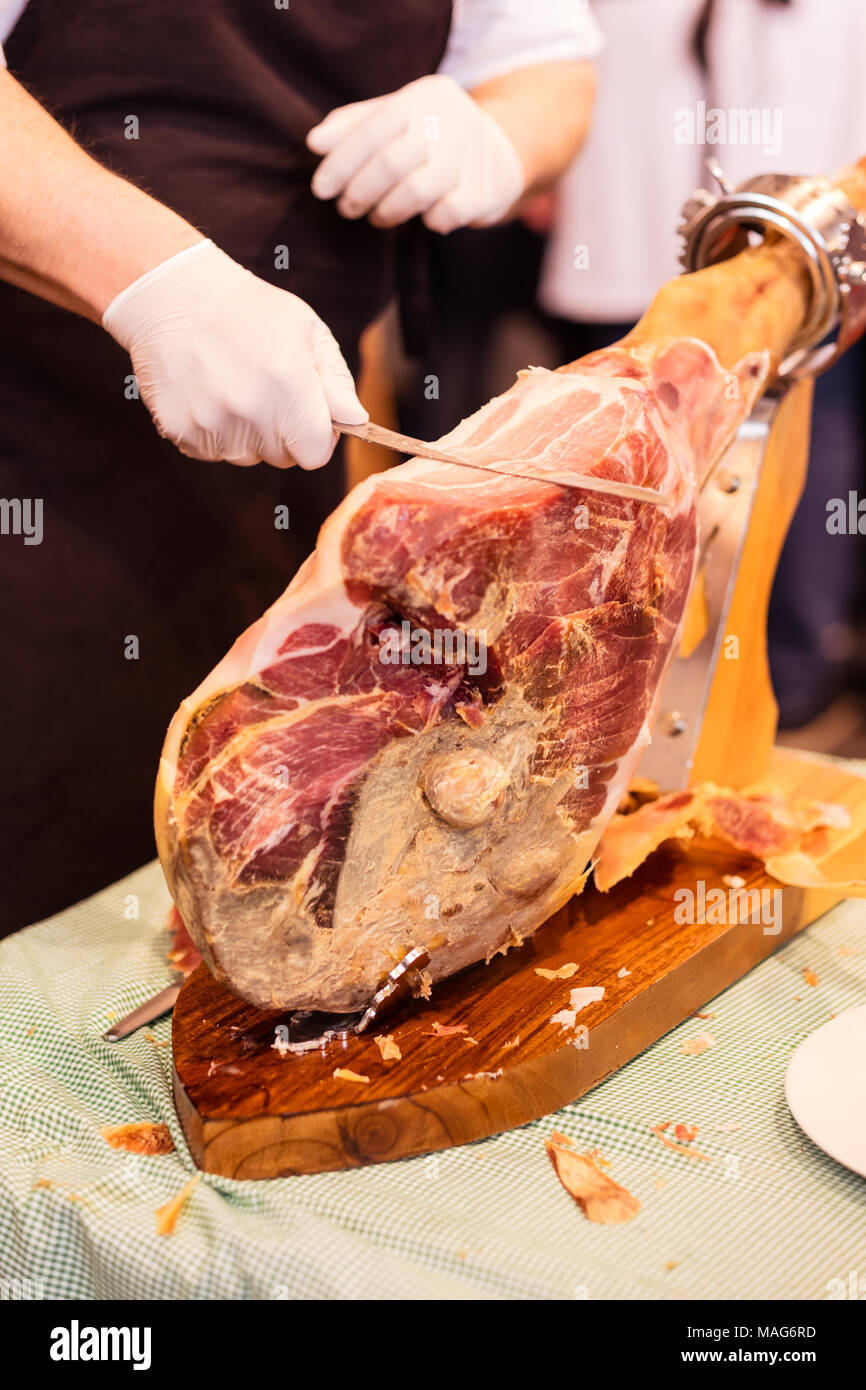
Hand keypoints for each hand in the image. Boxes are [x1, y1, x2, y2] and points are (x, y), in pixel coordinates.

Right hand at [102, 240, 366, 468]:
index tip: (306, 415)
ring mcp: (211, 423)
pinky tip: (206, 392)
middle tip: (264, 388)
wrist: (172, 294)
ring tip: (231, 385)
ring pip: (245, 457)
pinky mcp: (180, 430)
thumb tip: (356, 420)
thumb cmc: (248, 309)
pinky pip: (210, 452)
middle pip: (282, 458)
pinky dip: (212, 432)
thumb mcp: (306, 330)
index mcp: (289, 385)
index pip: (315, 455)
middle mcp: (251, 409)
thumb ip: (336, 380)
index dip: (315, 438)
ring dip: (245, 434)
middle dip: (281, 433)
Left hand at [307, 74, 524, 233]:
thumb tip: (315, 144)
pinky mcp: (486, 189)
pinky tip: (421, 217)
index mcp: (422, 97)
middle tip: (347, 208)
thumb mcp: (396, 117)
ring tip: (377, 215)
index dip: (341, 162)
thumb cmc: (431, 135)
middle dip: (360, 191)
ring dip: (388, 211)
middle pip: (392, 163)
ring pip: (417, 192)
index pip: (373, 129)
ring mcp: (472, 155)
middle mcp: (450, 120)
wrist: (499, 150)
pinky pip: (446, 214)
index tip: (321, 189)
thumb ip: (354, 126)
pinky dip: (427, 220)